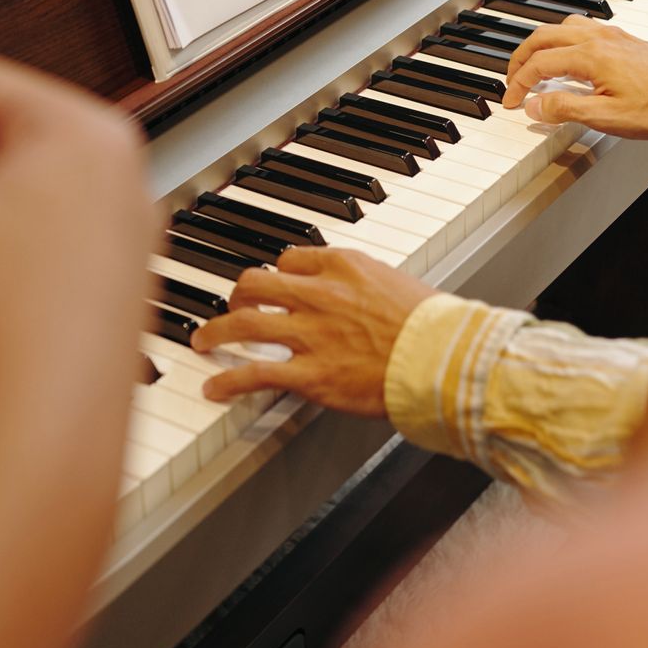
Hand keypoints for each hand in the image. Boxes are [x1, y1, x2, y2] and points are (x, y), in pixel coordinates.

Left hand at [188, 247, 432, 415]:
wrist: (445, 360)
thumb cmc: (434, 328)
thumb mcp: (398, 284)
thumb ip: (366, 285)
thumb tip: (356, 294)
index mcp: (344, 266)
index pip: (292, 260)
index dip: (279, 274)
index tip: (275, 284)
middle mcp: (319, 294)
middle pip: (257, 284)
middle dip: (237, 295)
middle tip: (231, 306)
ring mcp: (311, 335)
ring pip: (244, 324)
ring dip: (216, 332)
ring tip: (202, 341)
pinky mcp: (310, 375)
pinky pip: (256, 375)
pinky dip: (229, 381)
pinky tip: (214, 388)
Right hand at [500, 16, 647, 138]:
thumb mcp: (605, 117)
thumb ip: (565, 109)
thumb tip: (534, 106)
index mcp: (589, 56)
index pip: (539, 64)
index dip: (519, 83)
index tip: (512, 101)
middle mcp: (597, 38)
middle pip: (543, 37)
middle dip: (521, 58)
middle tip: (512, 79)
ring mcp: (610, 36)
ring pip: (562, 27)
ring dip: (541, 44)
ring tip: (535, 64)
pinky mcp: (622, 39)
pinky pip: (581, 28)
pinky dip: (562, 39)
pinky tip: (568, 56)